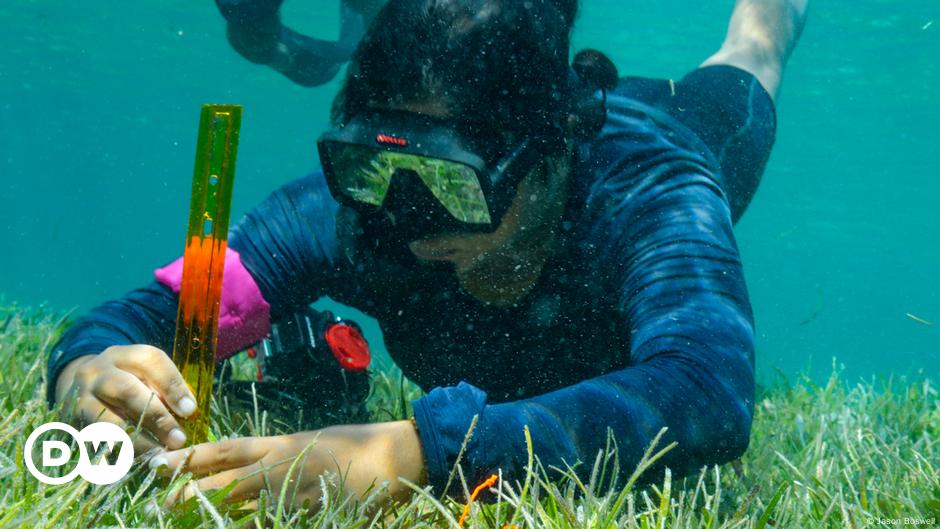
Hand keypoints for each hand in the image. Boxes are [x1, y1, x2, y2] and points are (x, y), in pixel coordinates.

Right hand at [55, 345, 197, 451]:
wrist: (78, 390)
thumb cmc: (127, 383)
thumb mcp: (143, 376)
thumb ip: (165, 388)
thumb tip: (188, 412)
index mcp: (122, 355)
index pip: (150, 360)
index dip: (172, 385)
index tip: (190, 410)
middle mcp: (96, 373)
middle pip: (127, 391)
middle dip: (157, 417)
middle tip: (179, 439)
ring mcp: (79, 399)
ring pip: (108, 422)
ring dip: (138, 442)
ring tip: (160, 456)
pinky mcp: (70, 425)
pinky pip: (96, 443)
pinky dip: (120, 455)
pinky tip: (139, 463)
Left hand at [154, 421, 426, 510]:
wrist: (392, 456)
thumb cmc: (350, 446)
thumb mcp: (307, 444)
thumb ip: (273, 458)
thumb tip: (237, 473)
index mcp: (280, 445)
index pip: (226, 450)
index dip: (191, 457)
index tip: (159, 464)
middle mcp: (284, 468)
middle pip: (229, 482)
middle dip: (192, 494)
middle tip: (159, 504)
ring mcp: (299, 494)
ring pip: (249, 512)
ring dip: (219, 520)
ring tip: (189, 522)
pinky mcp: (316, 513)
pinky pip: (278, 524)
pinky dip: (260, 525)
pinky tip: (246, 526)